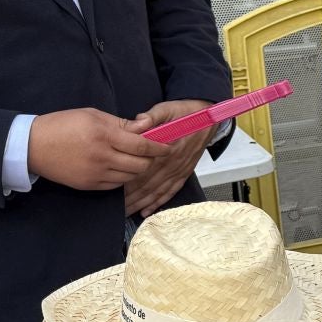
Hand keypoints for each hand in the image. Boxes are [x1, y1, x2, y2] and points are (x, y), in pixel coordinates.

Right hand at [27, 108, 159, 191]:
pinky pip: (116, 185)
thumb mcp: (93, 115)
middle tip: (152, 152)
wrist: (32, 146)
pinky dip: (123, 177)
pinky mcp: (89, 185)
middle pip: (140, 164)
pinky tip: (120, 167)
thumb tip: (147, 126)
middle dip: (151, 159)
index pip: (142, 145)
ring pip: (130, 176)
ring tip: (135, 158)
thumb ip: (122, 123)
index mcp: (104, 135)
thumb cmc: (63, 125)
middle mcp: (102, 157)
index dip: (159, 147)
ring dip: (137, 168)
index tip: (168, 146)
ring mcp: (95, 174)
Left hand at [122, 99, 218, 216]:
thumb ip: (153, 116)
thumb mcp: (167, 109)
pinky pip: (171, 191)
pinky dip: (159, 202)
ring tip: (128, 212)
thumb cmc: (185, 114)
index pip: (143, 167)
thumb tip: (140, 121)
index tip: (114, 187)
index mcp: (166, 147)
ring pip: (158, 191)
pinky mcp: (184, 173)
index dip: (128, 179)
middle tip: (117, 208)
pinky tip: (147, 210)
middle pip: (148, 184)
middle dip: (132, 197)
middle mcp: (172, 162)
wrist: (207, 118)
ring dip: (143, 203)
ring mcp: (179, 169)